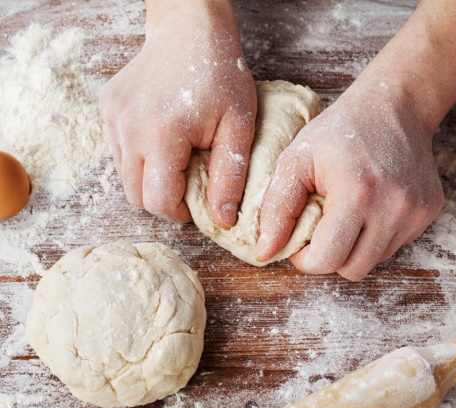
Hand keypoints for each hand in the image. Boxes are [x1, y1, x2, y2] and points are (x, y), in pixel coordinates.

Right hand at [100, 1, 255, 225]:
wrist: (190, 29)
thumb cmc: (221, 75)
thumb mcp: (239, 126)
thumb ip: (229, 177)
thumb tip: (223, 220)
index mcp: (162, 135)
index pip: (158, 201)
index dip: (180, 212)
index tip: (198, 202)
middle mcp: (128, 128)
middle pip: (135, 195)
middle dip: (163, 200)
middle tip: (189, 183)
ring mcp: (113, 117)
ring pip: (124, 176)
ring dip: (151, 179)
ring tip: (179, 159)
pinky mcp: (107, 108)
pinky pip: (119, 151)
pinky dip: (140, 157)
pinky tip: (163, 138)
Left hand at [255, 78, 443, 279]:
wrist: (395, 105)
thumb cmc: (339, 131)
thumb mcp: (296, 160)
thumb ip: (276, 208)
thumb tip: (264, 252)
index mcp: (357, 193)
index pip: (328, 259)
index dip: (306, 259)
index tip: (299, 241)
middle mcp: (394, 207)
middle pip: (353, 270)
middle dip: (330, 257)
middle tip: (319, 230)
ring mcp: (417, 211)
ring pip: (373, 261)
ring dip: (353, 248)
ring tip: (345, 215)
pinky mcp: (429, 211)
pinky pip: (393, 245)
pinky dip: (375, 236)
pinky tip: (369, 207)